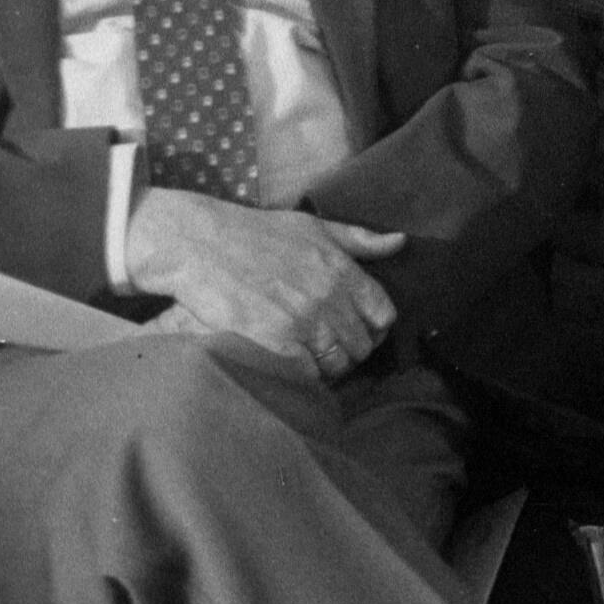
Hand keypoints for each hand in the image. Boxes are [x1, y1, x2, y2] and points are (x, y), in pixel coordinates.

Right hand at [124, 187, 405, 380]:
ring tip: (312, 360)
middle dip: (350, 349)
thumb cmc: (259, 233)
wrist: (203, 244)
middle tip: (331, 349)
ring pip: (336, 364)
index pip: (383, 314)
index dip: (375, 328)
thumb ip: (360, 239)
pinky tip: (291, 366)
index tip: (360, 330)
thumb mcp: (315, 227)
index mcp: (344, 272)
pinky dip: (302, 376)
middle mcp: (330, 299)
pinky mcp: (273, 342)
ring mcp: (302, 322)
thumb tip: (400, 242)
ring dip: (328, 367)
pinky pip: (305, 374)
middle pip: (361, 344)